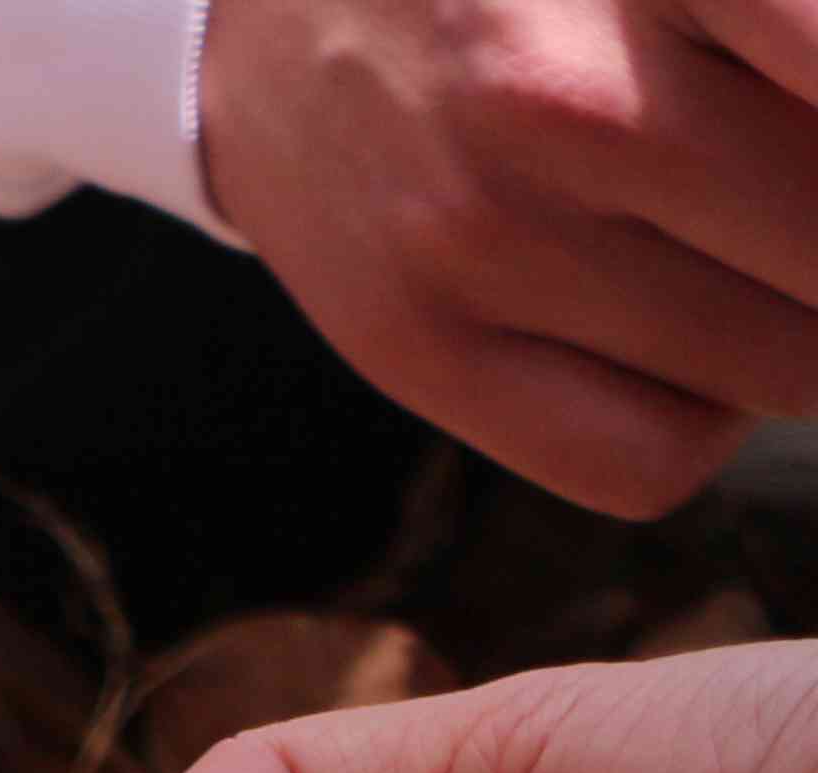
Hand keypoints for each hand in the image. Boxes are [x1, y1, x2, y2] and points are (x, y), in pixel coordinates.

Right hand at [200, 0, 817, 513]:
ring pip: (790, 369)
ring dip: (805, 325)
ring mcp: (481, 231)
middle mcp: (565, 94)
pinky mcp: (415, 344)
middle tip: (794, 208)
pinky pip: (655, 461)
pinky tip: (661, 324)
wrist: (275, 13)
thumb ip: (802, 39)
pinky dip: (698, 418)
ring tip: (734, 234)